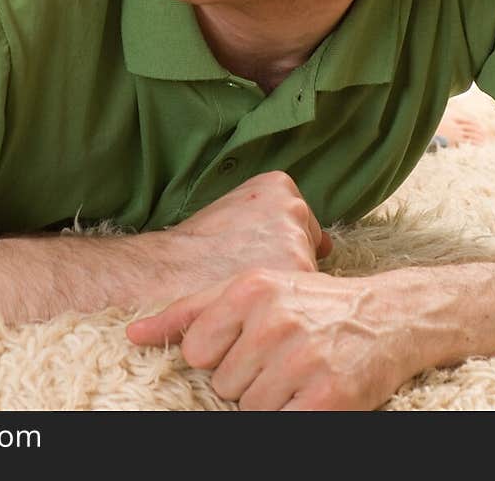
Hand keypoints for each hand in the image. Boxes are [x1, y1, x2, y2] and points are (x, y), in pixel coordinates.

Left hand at [127, 267, 416, 410]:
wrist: (384, 316)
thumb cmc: (307, 303)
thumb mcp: (251, 289)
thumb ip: (190, 311)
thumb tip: (133, 336)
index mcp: (250, 288)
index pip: (197, 351)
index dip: (220, 357)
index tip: (249, 344)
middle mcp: (274, 319)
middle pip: (224, 383)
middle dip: (248, 379)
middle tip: (283, 356)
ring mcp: (302, 359)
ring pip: (250, 409)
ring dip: (271, 401)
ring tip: (297, 374)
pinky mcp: (328, 398)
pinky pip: (281, 424)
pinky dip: (293, 415)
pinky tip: (310, 394)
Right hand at [158, 172, 331, 297]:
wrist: (166, 273)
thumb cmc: (196, 245)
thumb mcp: (235, 209)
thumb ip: (277, 216)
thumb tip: (328, 243)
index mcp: (279, 185)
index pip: (301, 222)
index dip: (276, 245)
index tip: (248, 251)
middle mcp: (295, 208)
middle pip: (308, 247)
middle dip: (284, 265)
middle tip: (244, 272)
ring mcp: (298, 242)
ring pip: (306, 275)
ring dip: (286, 288)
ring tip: (244, 287)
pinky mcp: (297, 277)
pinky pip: (302, 301)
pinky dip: (285, 309)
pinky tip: (255, 304)